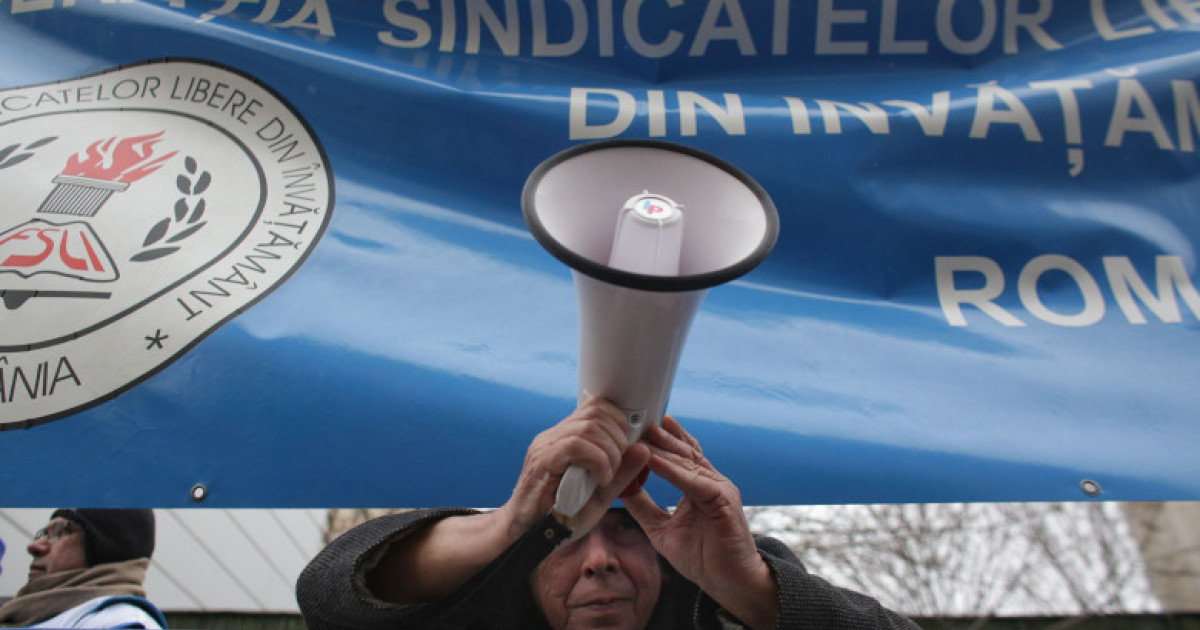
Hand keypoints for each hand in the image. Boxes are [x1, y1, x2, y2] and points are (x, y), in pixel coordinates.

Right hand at [495, 397, 651, 541]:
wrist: (526, 536)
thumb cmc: (560, 517)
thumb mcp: (600, 495)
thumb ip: (622, 473)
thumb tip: (643, 449)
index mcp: (566, 438)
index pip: (596, 406)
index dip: (618, 421)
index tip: (626, 447)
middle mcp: (554, 436)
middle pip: (595, 412)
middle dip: (618, 438)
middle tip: (618, 465)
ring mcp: (546, 446)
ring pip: (588, 427)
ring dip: (609, 452)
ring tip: (608, 475)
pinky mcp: (541, 461)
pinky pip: (575, 445)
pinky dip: (597, 461)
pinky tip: (600, 479)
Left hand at [622, 415, 777, 629]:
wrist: (729, 582)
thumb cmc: (702, 557)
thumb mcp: (661, 528)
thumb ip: (644, 507)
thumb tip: (620, 489)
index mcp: (700, 485)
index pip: (680, 454)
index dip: (662, 438)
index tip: (638, 425)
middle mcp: (712, 481)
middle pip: (684, 451)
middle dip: (660, 435)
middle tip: (636, 419)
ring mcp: (720, 489)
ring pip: (688, 462)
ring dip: (663, 448)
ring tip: (642, 434)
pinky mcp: (723, 501)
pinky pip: (694, 481)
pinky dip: (672, 471)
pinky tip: (655, 461)